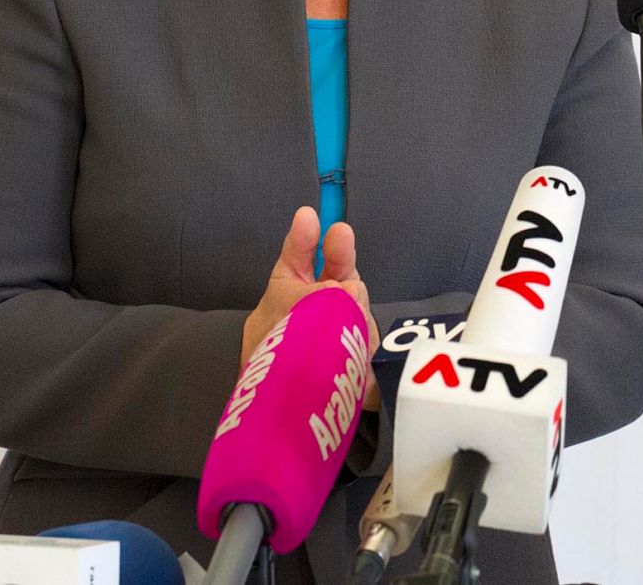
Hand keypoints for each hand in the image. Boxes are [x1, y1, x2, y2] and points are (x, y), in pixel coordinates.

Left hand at [240, 207, 381, 408]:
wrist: (293, 427)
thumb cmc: (281, 364)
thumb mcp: (293, 321)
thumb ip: (322, 297)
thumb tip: (349, 286)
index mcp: (284, 299)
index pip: (295, 261)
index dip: (303, 238)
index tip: (308, 215)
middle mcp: (313, 312)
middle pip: (333, 279)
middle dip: (338, 259)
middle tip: (340, 235)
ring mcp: (336, 335)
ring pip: (353, 310)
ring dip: (350, 312)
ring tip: (340, 328)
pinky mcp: (352, 358)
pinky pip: (361, 342)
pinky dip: (357, 344)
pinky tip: (349, 356)